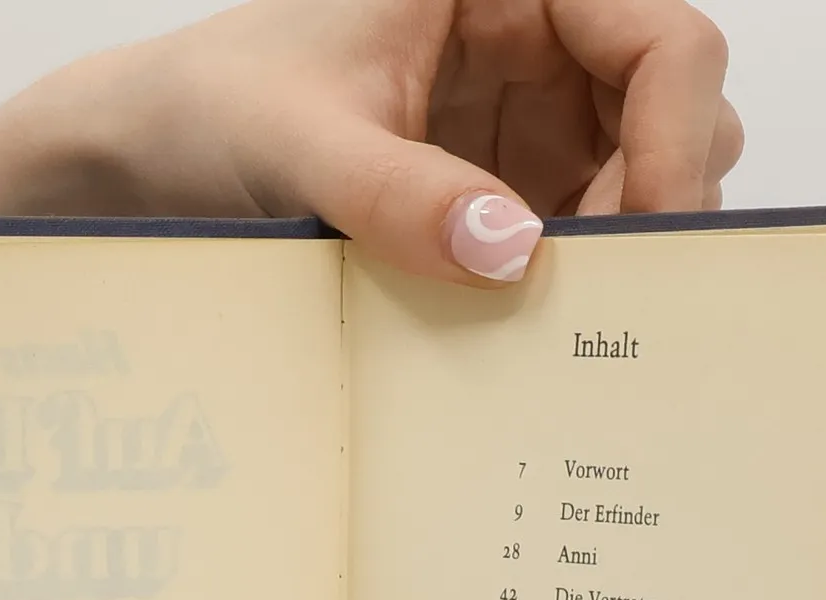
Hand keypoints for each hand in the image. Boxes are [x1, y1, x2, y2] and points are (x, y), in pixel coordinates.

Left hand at [0, 0, 741, 284]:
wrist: (148, 161)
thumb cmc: (212, 108)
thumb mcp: (302, 148)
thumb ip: (403, 197)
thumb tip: (511, 254)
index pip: (662, 39)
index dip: (677, 138)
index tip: (649, 237)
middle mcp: (533, 40)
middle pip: (669, 115)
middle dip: (656, 206)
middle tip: (598, 299)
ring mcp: (523, 121)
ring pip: (637, 183)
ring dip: (615, 254)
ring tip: (552, 320)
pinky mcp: (497, 193)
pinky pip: (575, 239)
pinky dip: (570, 288)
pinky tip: (528, 333)